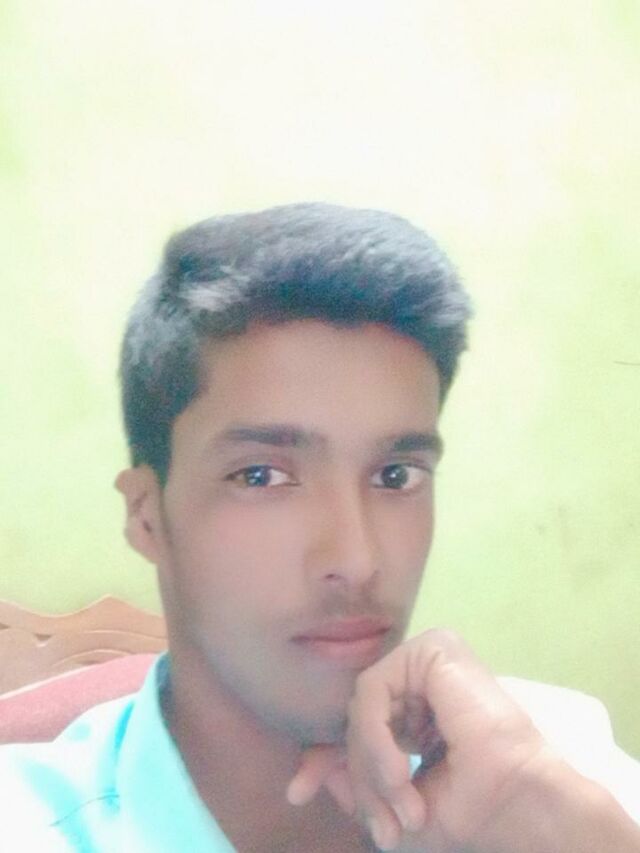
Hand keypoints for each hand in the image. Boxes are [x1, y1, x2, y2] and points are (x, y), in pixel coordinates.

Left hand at [287, 629, 639, 852]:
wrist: (520, 802)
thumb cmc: (473, 807)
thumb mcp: (396, 803)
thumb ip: (359, 784)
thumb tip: (314, 777)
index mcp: (417, 710)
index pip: (358, 723)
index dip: (324, 759)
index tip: (298, 794)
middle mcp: (420, 679)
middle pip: (356, 717)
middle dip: (357, 774)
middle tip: (381, 825)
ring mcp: (426, 660)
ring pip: (360, 708)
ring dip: (371, 765)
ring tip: (403, 805)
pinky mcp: (431, 650)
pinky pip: (372, 691)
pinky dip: (375, 737)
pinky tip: (399, 771)